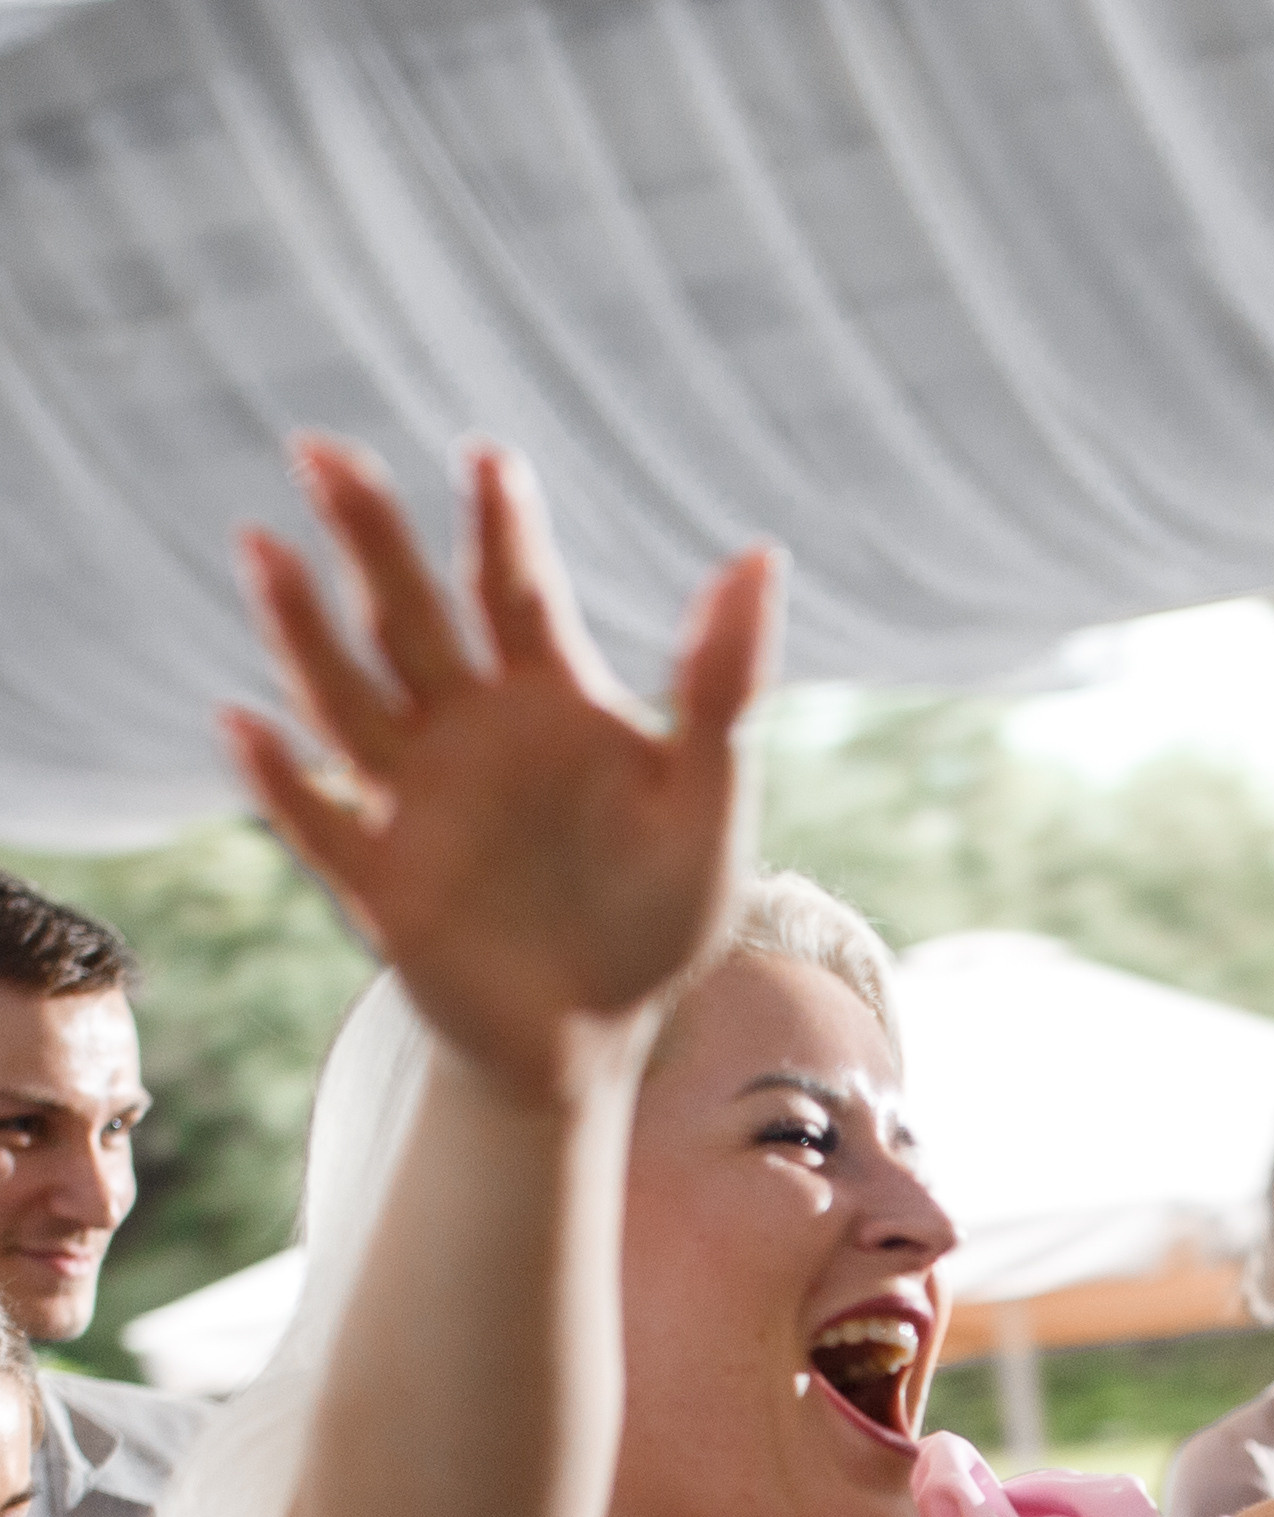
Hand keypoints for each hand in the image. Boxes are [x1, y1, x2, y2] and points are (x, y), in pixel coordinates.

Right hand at [225, 438, 778, 1102]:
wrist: (593, 1037)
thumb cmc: (656, 918)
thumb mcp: (708, 807)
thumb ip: (722, 689)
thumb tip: (758, 554)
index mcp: (546, 698)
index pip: (515, 589)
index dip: (501, 524)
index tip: (489, 457)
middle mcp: (465, 730)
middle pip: (409, 616)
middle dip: (368, 536)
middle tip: (321, 450)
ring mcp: (414, 801)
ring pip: (347, 699)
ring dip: (301, 630)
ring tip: (262, 548)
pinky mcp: (381, 882)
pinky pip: (320, 824)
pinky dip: (284, 779)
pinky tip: (244, 726)